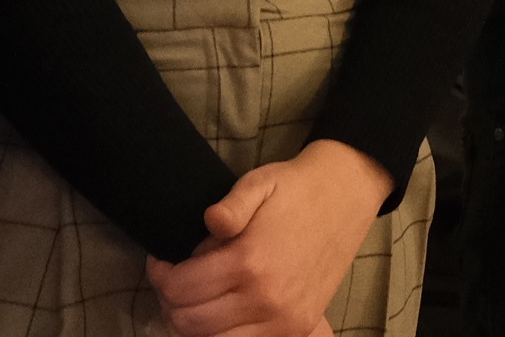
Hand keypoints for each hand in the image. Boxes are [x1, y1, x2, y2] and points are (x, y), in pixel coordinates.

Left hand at [142, 138, 394, 335]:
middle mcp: (266, 299)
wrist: (344, 197)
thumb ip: (231, 205)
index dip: (160, 276)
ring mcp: (283, 321)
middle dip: (171, 302)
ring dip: (192, 322)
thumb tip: (210, 221)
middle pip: (189, 321)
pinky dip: (221, 334)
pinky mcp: (296, 328)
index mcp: (251, 261)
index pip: (180, 288)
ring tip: (194, 297)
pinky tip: (218, 312)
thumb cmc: (294, 189)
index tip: (160, 262)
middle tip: (173, 280)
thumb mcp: (259, 183)